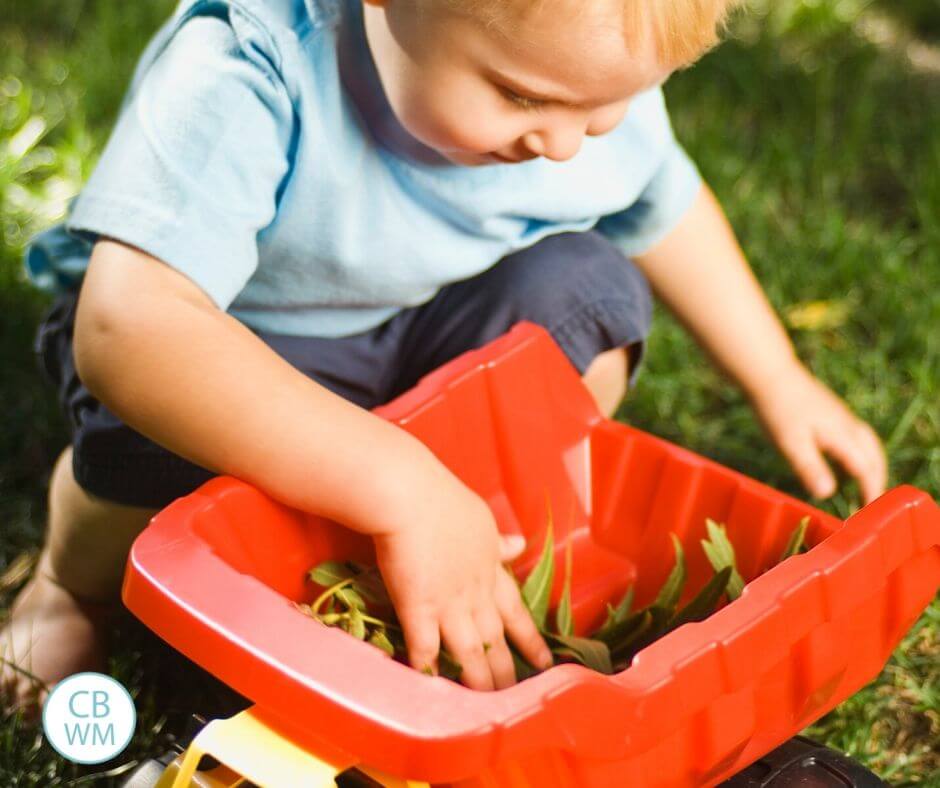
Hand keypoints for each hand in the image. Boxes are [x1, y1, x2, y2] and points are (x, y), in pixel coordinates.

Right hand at [372, 458, 552, 689]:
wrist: (411, 495)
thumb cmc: (443, 499)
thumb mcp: (480, 519)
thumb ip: (497, 541)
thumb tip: (520, 544)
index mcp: (490, 568)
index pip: (516, 610)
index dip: (530, 638)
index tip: (545, 661)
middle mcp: (475, 591)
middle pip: (495, 638)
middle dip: (506, 669)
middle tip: (515, 695)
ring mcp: (448, 603)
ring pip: (469, 651)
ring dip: (478, 679)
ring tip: (486, 703)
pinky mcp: (418, 607)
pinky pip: (425, 648)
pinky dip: (429, 670)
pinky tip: (431, 688)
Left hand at [750, 362, 886, 504]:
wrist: (769, 373)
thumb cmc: (777, 410)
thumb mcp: (790, 443)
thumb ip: (810, 467)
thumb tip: (828, 494)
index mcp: (842, 436)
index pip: (865, 469)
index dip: (870, 490)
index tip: (869, 511)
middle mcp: (847, 425)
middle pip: (873, 455)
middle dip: (877, 478)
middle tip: (874, 501)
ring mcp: (840, 415)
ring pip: (867, 442)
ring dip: (871, 464)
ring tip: (865, 482)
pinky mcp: (830, 410)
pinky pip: (855, 435)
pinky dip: (859, 451)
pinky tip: (844, 456)